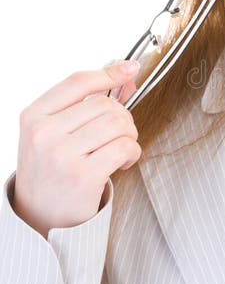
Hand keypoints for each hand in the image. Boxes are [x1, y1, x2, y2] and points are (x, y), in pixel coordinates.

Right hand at [13, 61, 141, 237]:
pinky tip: (123, 162)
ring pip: (118, 124)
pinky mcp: (83, 176)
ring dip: (129, 135)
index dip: (109, 72)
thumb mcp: (54, 132)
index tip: (129, 68)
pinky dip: (132, 152)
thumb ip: (86, 104)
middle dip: (123, 117)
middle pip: (105, 104)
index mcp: (34, 116)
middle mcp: (44, 133)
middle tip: (119, 134)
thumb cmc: (50, 170)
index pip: (78, 82)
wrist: (37, 215)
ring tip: (121, 148)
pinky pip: (124, 147)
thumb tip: (125, 75)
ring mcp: (62, 155)